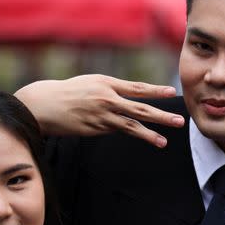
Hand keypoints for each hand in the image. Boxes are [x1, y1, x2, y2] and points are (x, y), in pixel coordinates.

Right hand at [14, 74, 184, 146]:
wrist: (44, 104)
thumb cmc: (70, 92)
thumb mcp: (92, 83)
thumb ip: (112, 90)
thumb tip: (132, 96)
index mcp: (107, 83)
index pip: (137, 88)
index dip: (155, 91)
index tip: (172, 93)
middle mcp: (107, 99)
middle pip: (140, 108)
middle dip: (161, 115)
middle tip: (180, 120)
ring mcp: (102, 116)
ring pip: (131, 125)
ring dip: (150, 134)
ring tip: (164, 141)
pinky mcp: (95, 129)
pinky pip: (117, 132)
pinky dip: (131, 134)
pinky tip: (147, 139)